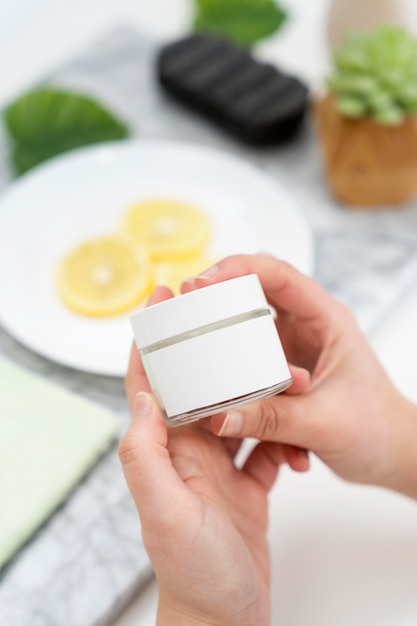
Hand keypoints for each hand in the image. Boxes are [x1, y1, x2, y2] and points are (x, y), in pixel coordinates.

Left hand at [119, 287, 308, 625]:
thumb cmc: (192, 571)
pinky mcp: (245, 484)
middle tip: (252, 334)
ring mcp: (217, 468)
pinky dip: (282, 435)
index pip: (149, 384)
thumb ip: (145, 452)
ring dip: (264, 395)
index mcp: (163, 451)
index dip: (151, 340)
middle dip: (224, 357)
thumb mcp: (165, 511)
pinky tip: (299, 434)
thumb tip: (142, 394)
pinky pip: (264, 445)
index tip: (162, 300)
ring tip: (295, 383)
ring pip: (239, 412)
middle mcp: (187, 453)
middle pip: (201, 389)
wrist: (225, 618)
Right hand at [182, 254, 416, 498]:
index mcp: (327, 320)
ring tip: (194, 346)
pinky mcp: (282, 370)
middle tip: (187, 304)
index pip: (280, 275)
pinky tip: (225, 388)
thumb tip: (220, 415)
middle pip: (257, 290)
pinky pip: (250, 361)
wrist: (390, 453)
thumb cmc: (376, 429)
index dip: (240, 269)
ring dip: (224, 337)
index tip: (203, 282)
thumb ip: (272, 420)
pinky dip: (236, 373)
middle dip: (220, 295)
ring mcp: (293, 346)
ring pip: (248, 326)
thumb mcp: (324, 424)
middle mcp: (308, 326)